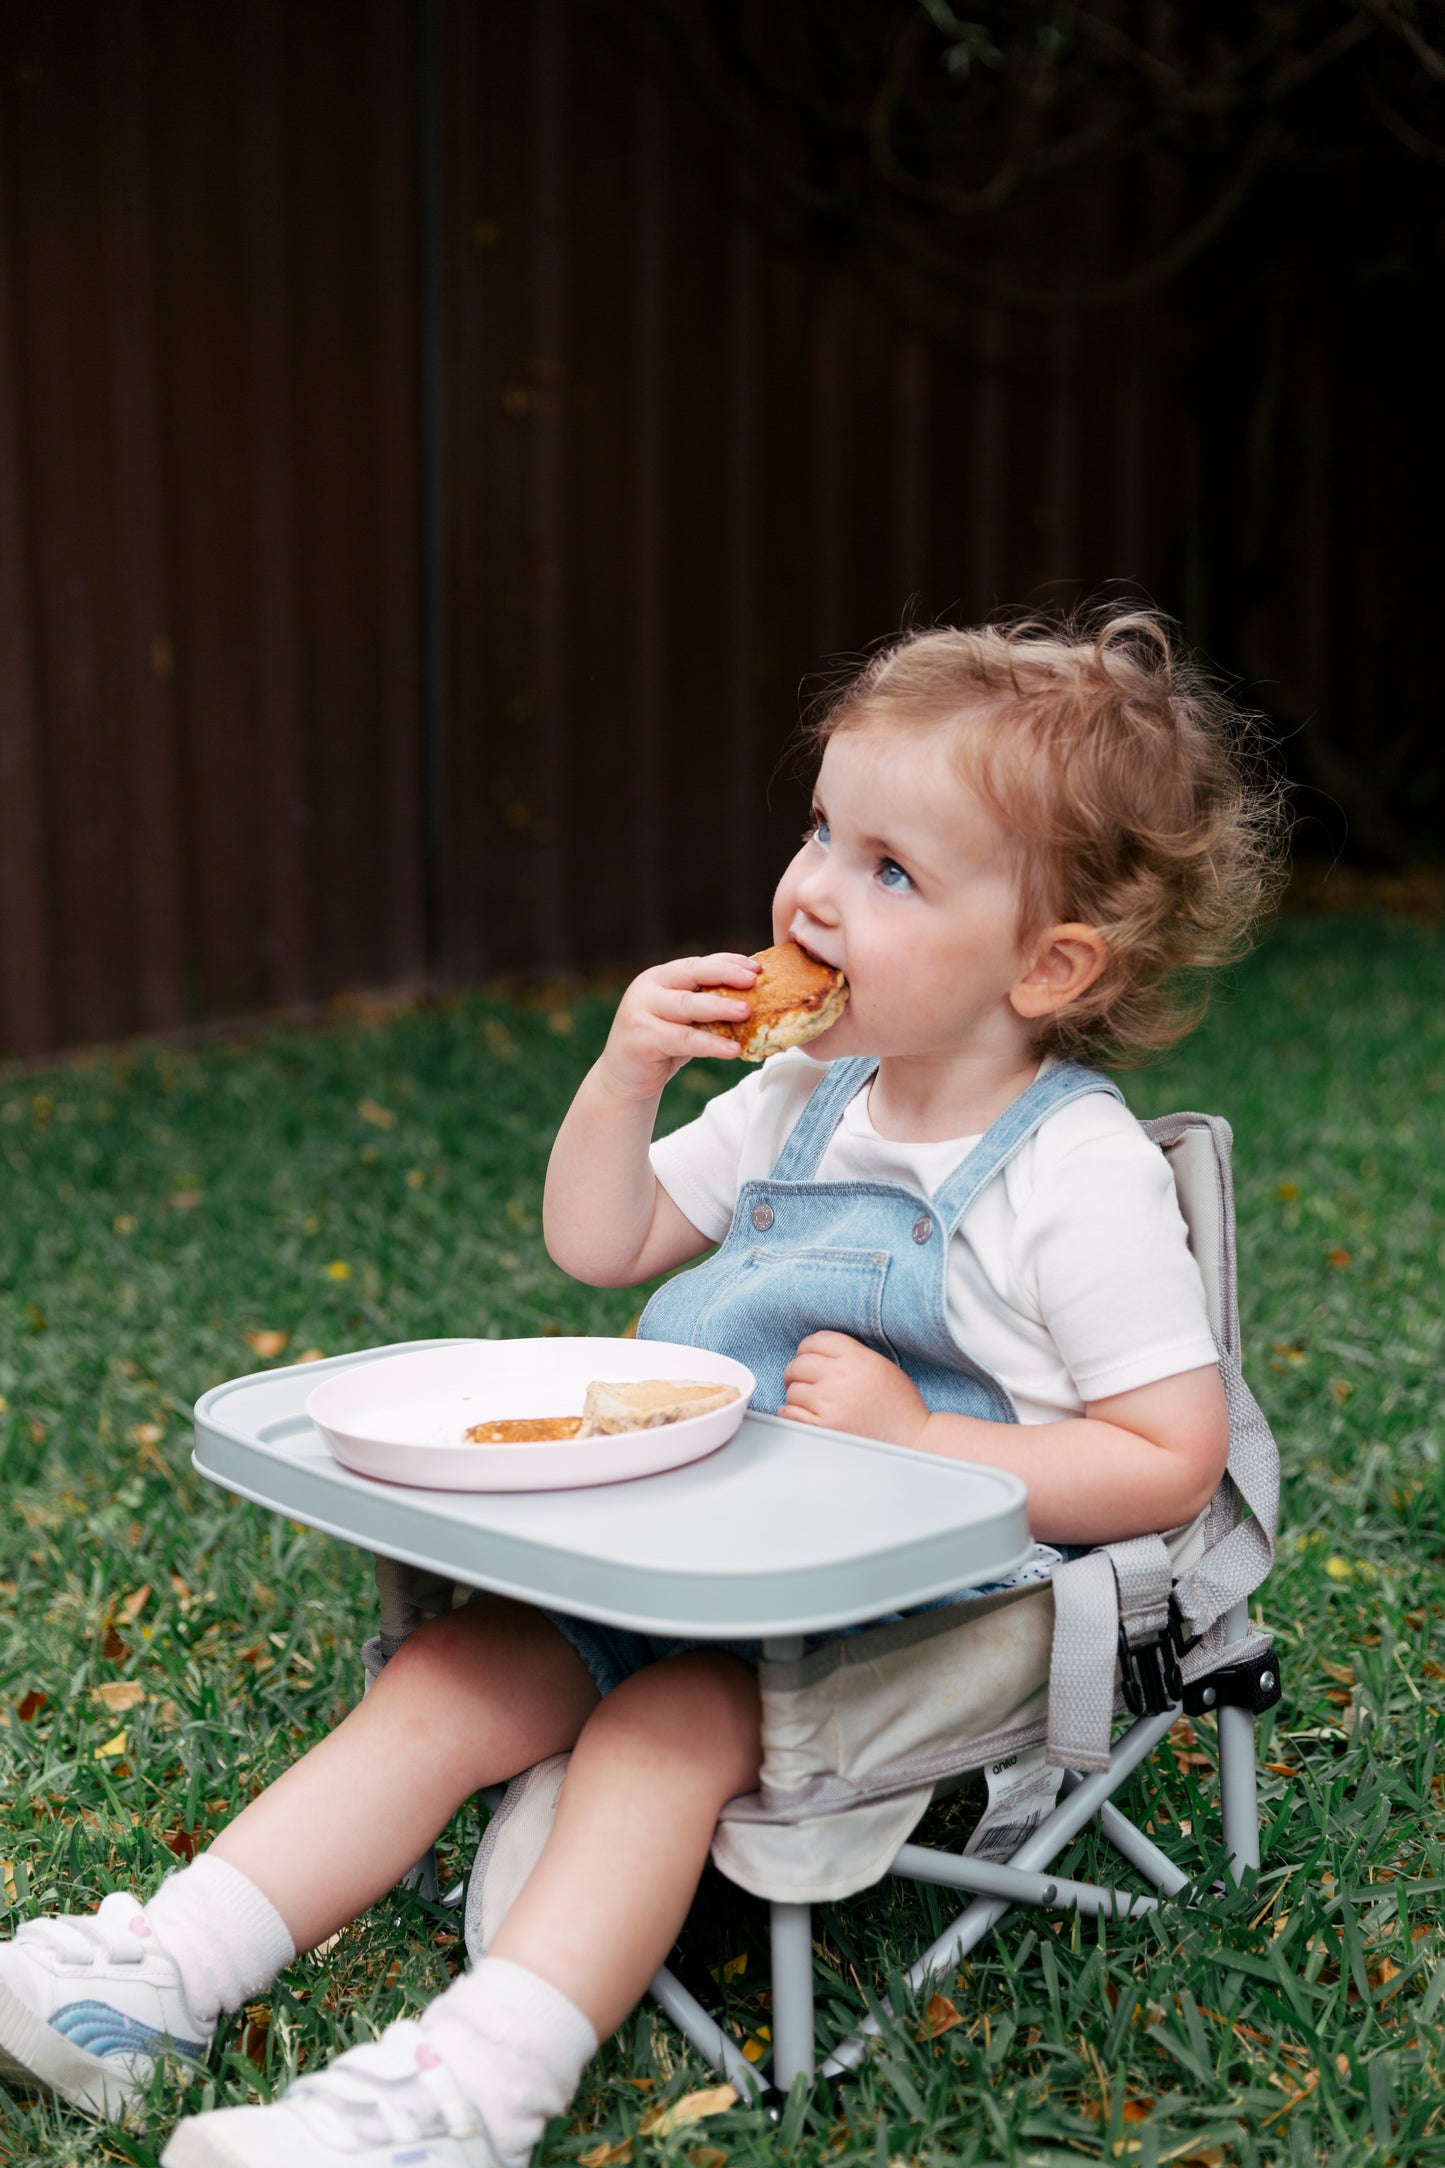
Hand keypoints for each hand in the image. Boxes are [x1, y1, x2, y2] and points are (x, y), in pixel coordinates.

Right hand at [596, 953, 759, 1102]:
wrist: (624, 1081)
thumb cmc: (661, 1048)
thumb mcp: (684, 1021)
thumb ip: (706, 1007)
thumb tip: (753, 1001)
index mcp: (659, 978)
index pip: (697, 963)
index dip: (727, 963)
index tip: (756, 966)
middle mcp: (646, 988)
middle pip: (691, 974)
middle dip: (725, 974)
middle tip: (753, 980)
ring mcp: (639, 1011)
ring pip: (687, 1005)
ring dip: (720, 1007)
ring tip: (747, 1012)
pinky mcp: (639, 1039)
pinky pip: (682, 1039)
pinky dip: (710, 1044)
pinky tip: (733, 1049)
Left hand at [779, 1331, 929, 1446]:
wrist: (912, 1441)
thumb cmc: (898, 1405)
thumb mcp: (880, 1366)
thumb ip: (850, 1354)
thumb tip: (814, 1352)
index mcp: (857, 1358)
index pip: (816, 1340)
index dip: (807, 1348)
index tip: (807, 1357)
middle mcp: (841, 1377)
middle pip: (799, 1364)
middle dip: (797, 1371)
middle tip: (802, 1380)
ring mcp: (829, 1403)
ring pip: (793, 1389)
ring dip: (797, 1394)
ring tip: (811, 1402)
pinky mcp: (822, 1427)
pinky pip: (789, 1413)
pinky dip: (792, 1414)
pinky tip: (805, 1415)